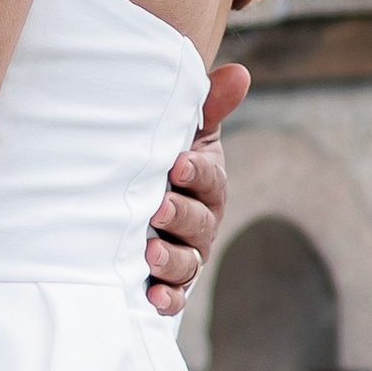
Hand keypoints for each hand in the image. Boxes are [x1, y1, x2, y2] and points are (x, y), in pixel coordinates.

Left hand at [145, 63, 247, 317]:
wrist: (133, 194)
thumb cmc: (164, 158)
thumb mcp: (185, 131)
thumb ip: (208, 105)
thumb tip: (238, 72)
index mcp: (208, 183)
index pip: (210, 178)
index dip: (197, 172)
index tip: (177, 163)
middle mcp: (202, 221)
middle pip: (200, 222)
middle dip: (180, 215)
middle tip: (157, 207)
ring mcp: (187, 253)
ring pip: (189, 262)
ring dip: (172, 259)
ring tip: (149, 253)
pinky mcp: (169, 281)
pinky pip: (175, 294)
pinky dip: (167, 298)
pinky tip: (152, 297)